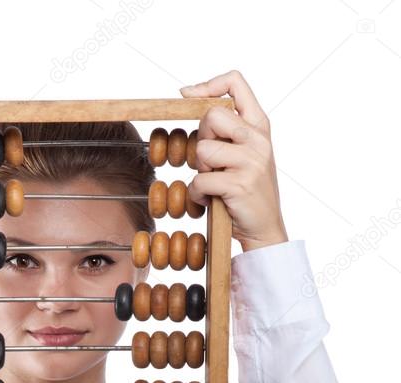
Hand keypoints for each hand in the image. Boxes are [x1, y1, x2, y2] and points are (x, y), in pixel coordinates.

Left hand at [180, 70, 287, 252]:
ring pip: (203, 150)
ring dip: (200, 170)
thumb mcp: (246, 153)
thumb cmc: (248, 191)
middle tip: (211, 163)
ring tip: (214, 183)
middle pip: (211, 115)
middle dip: (201, 139)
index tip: (187, 95)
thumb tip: (188, 97)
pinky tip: (211, 200)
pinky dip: (198, 195)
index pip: (235, 83)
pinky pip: (200, 181)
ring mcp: (251, 161)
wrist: (265, 229)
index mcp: (260, 125)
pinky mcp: (239, 184)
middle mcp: (258, 138)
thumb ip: (228, 130)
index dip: (208, 85)